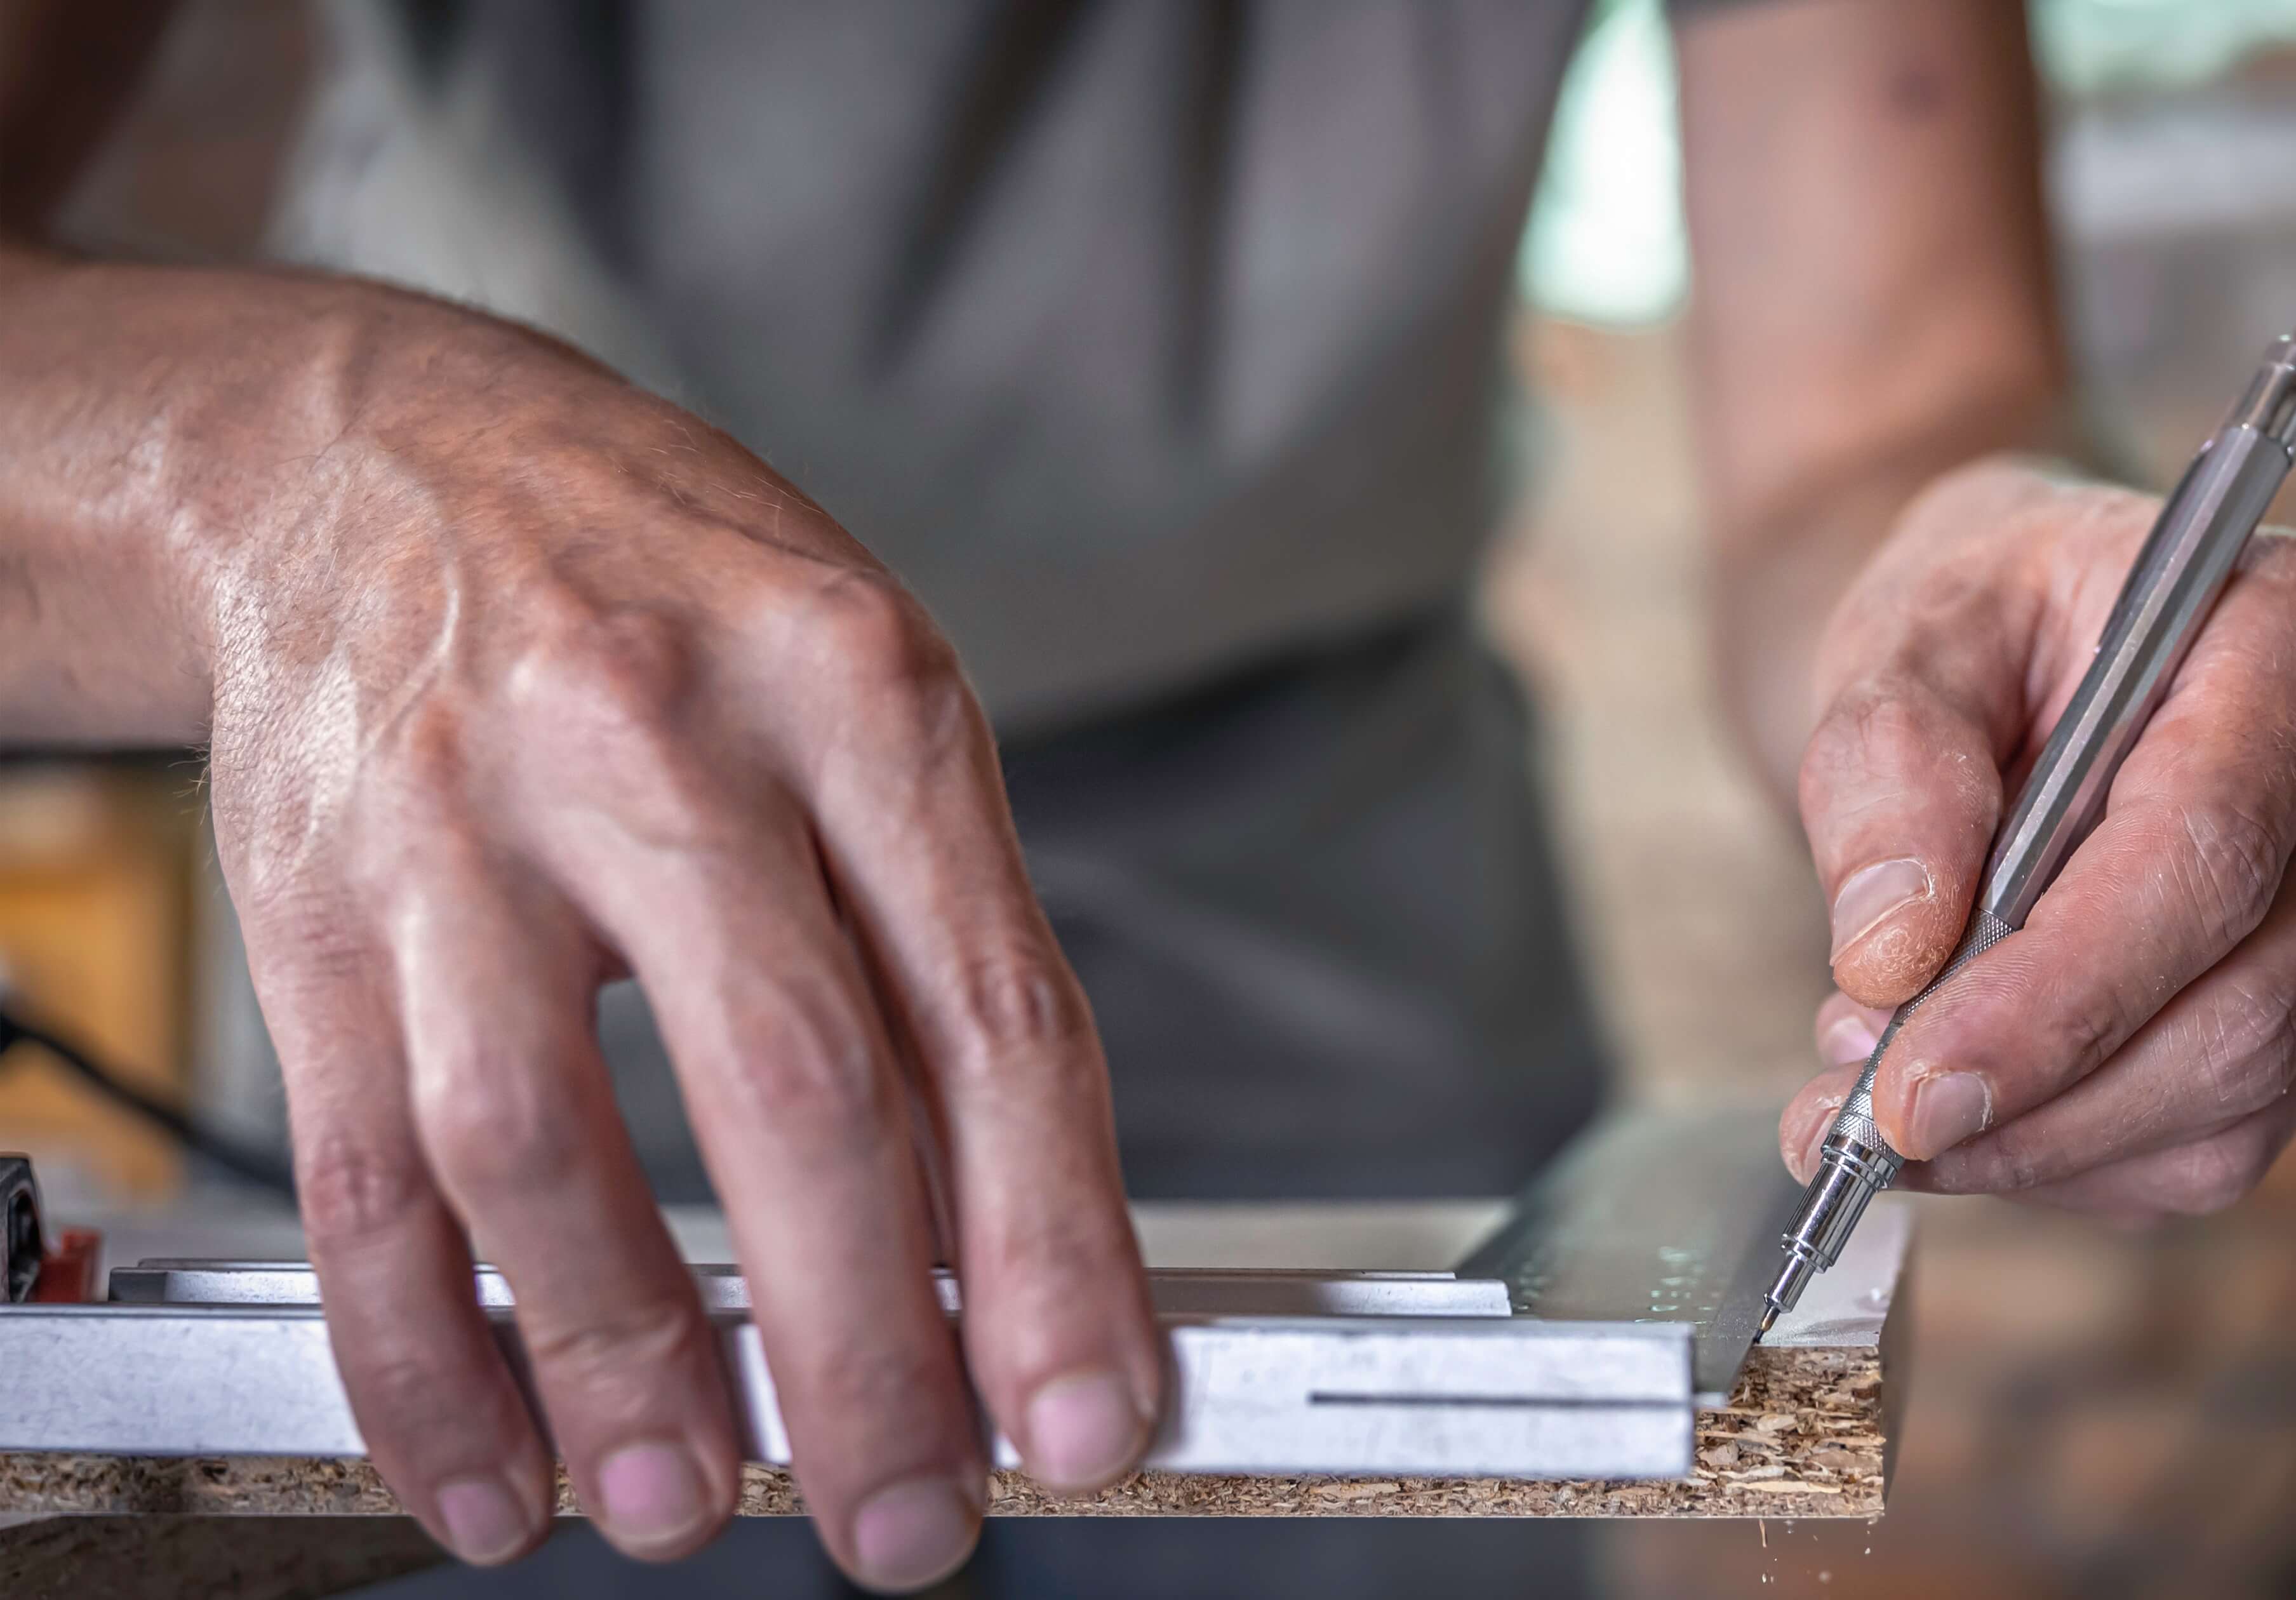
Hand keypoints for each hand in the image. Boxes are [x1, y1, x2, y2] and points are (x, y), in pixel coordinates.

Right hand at [189, 312, 1155, 1584]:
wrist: (377, 447)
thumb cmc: (675, 603)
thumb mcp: (867, 710)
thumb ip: (947, 963)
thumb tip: (1026, 1249)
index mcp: (865, 698)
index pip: (996, 1019)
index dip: (1056, 1246)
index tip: (1092, 1412)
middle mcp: (669, 747)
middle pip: (797, 1094)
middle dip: (867, 1347)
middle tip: (909, 1515)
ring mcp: (469, 826)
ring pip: (547, 1149)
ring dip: (625, 1366)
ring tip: (692, 1501)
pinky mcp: (314, 902)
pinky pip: (368, 1175)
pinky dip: (430, 1353)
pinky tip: (494, 1463)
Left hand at [1771, 457, 2295, 1217]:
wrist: (2022, 659)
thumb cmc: (1986, 629)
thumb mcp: (1905, 641)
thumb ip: (1888, 772)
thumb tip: (1892, 957)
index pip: (2211, 851)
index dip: (2062, 992)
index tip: (1911, 1083)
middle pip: (2246, 1005)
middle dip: (2045, 1094)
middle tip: (1870, 1113)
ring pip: (2238, 1097)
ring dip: (2048, 1140)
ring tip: (1893, 1098)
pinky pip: (2221, 1143)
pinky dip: (2078, 1158)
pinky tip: (1982, 1108)